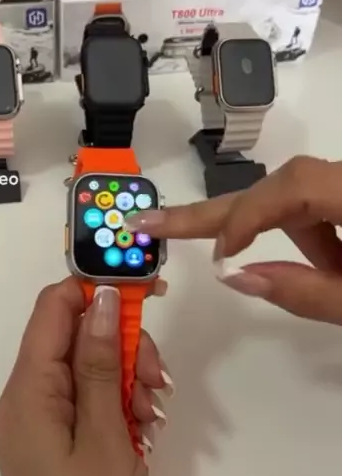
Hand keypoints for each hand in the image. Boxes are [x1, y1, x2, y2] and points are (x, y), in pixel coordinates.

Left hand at [0, 278, 172, 475]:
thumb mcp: (107, 439)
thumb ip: (102, 365)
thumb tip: (100, 301)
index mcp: (25, 398)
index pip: (49, 313)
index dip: (93, 290)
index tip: (144, 287)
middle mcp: (24, 408)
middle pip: (72, 342)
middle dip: (121, 346)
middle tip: (159, 375)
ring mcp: (41, 433)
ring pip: (88, 374)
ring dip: (128, 380)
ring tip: (155, 415)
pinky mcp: (60, 454)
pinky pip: (89, 408)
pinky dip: (121, 408)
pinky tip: (147, 429)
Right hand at [126, 156, 341, 324]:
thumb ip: (303, 292)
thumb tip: (235, 277)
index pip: (289, 187)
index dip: (246, 218)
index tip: (220, 259)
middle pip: (277, 183)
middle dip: (217, 212)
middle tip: (152, 223)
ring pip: (295, 196)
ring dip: (274, 233)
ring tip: (283, 273)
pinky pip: (318, 205)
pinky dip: (306, 236)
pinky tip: (326, 268)